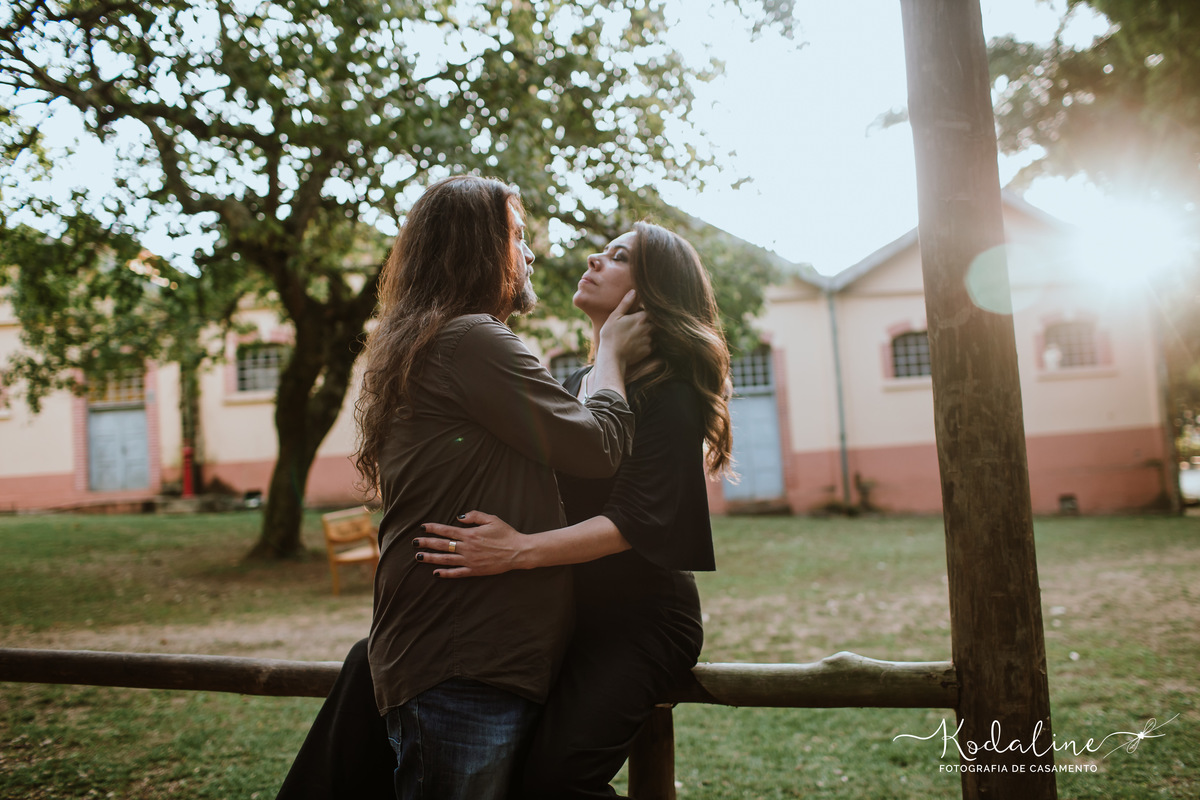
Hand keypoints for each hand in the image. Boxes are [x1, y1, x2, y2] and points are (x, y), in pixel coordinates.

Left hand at [412, 511, 529, 577]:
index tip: (423, 527)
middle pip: (442, 545)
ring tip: (419, 557)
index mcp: (470, 534)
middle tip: (414, 542)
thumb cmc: (506, 534)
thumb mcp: (491, 519)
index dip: (433, 528)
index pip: (447, 530)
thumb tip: (459, 517)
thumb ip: (474, 516)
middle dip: (426, 543)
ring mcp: (469, 560)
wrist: (517, 551)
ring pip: (445, 559)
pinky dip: (445, 573)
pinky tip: (436, 573)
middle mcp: (467, 547)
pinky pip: (457, 573)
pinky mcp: (474, 571)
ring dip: (431, 558)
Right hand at [597, 290, 651, 367]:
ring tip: (638, 334)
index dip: (646, 312)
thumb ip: (625, 303)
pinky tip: (639, 343)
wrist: (611, 357)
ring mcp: (649, 339)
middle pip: (655, 322)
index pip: (651, 311)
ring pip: (655, 333)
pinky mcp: (648, 350)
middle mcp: (648, 328)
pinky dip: (649, 343)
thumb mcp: (614, 317)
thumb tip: (634, 291)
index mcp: (641, 317)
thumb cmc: (610, 335)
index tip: (640, 314)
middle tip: (639, 325)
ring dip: (651, 332)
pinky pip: (654, 344)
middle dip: (650, 322)